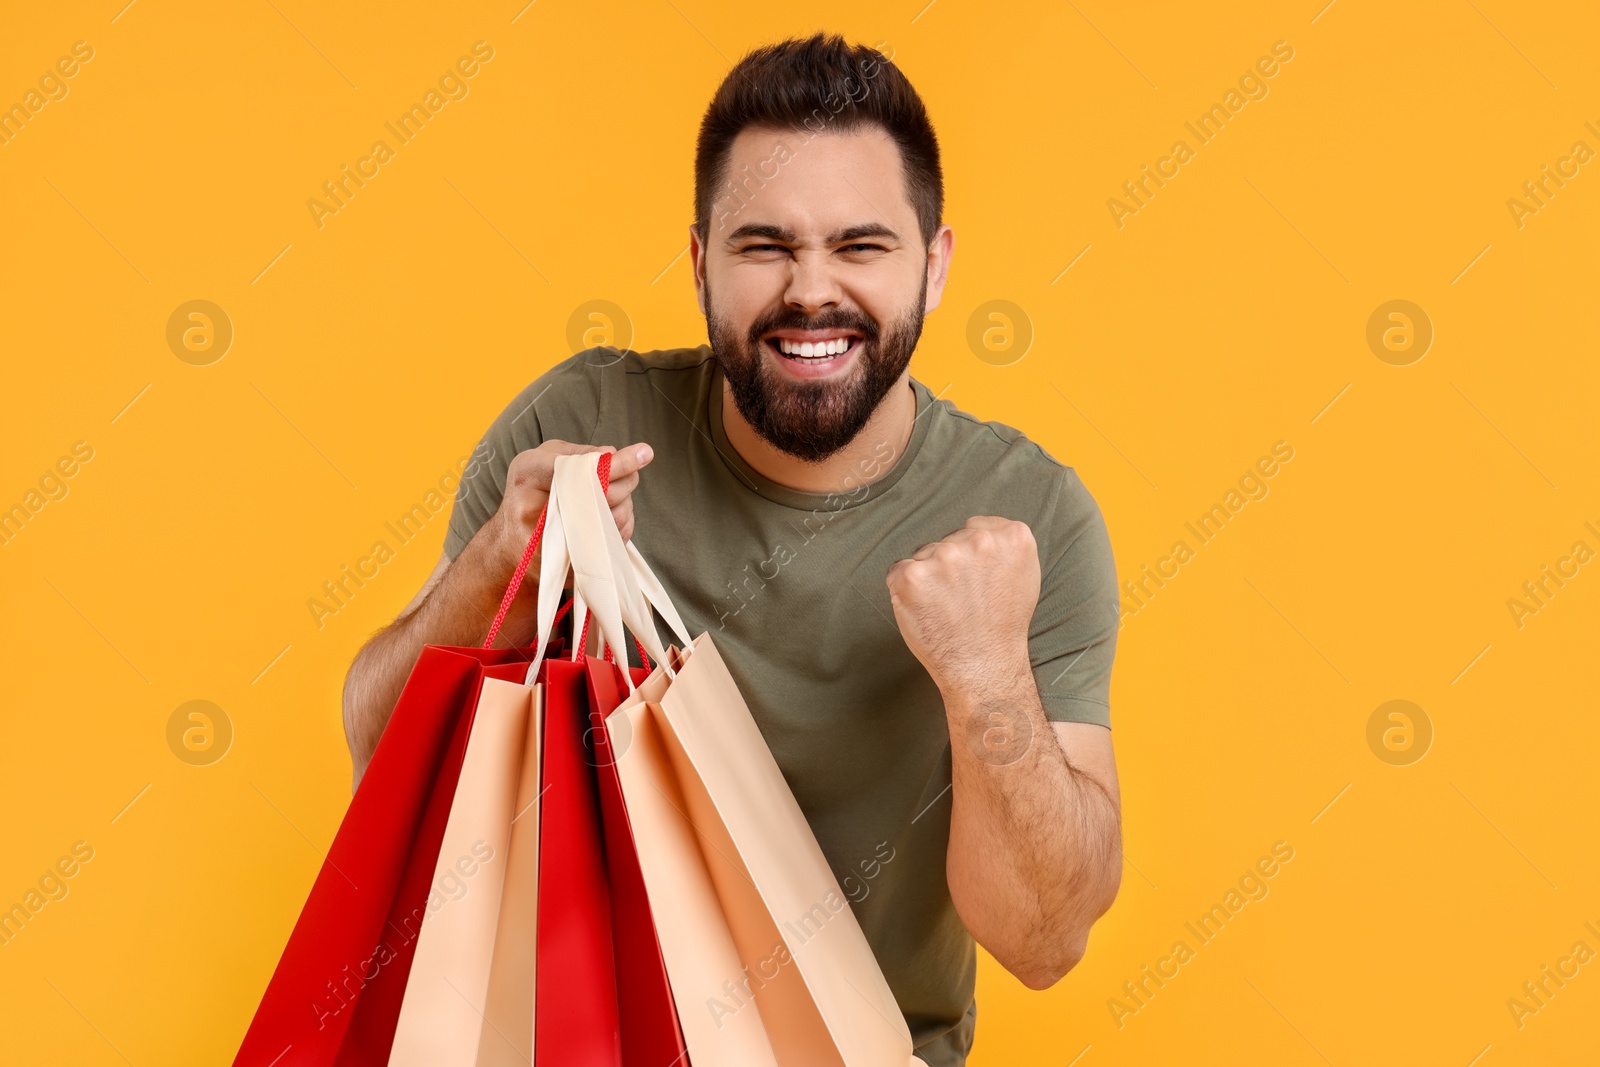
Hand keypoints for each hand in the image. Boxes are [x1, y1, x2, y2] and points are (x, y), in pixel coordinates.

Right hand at [489, 439, 652, 574]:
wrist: (510, 545)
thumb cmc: (529, 494)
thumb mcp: (542, 459)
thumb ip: (575, 453)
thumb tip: (612, 453)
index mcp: (528, 474)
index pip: (580, 468)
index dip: (617, 463)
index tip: (645, 452)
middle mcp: (535, 509)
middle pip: (605, 494)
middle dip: (625, 483)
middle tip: (627, 477)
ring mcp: (552, 543)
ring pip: (614, 519)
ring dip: (624, 506)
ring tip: (612, 499)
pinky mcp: (569, 566)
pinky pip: (613, 542)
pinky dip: (620, 527)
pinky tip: (607, 519)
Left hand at [886, 516, 1040, 695]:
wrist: (983, 668)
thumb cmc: (1002, 627)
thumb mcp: (1025, 576)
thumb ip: (1004, 547)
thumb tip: (981, 531)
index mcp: (1012, 537)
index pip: (976, 528)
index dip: (972, 557)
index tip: (976, 582)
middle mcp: (979, 541)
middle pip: (949, 541)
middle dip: (950, 567)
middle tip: (963, 601)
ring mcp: (943, 556)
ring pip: (924, 555)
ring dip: (928, 578)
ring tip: (946, 609)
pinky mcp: (912, 575)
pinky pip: (900, 571)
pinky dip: (905, 590)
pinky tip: (926, 610)